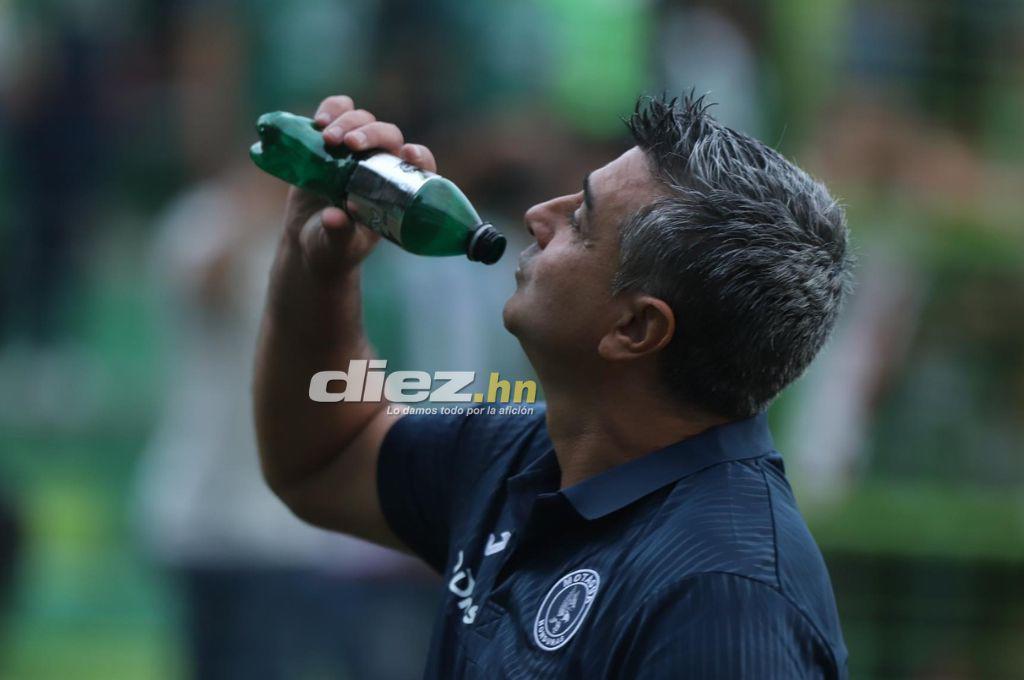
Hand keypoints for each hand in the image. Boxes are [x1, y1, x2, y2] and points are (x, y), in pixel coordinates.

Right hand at [282, 95, 437, 277]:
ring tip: (327, 138)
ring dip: (348, 121)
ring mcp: (356, 151)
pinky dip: (330, 109)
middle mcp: (381, 166)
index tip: (409, 153)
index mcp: (396, 192)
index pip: (418, 167)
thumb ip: (339, 233)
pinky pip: (336, 113)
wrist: (307, 241)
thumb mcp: (336, 245)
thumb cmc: (333, 248)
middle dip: (371, 133)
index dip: (420, 157)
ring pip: (363, 119)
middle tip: (349, 144)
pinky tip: (318, 121)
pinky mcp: (330, 142)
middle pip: (388, 134)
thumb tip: (334, 217)